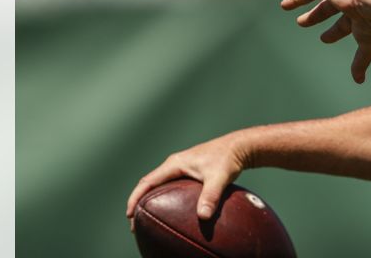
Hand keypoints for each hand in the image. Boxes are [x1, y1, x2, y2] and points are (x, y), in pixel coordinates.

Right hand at [125, 133, 248, 227]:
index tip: (129, 215)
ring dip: (150, 200)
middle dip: (139, 202)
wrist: (240, 146)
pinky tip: (169, 211)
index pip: (147, 182)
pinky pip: (170, 186)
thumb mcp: (219, 177)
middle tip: (135, 223)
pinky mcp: (189, 171)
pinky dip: (164, 197)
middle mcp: (175, 164)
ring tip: (147, 219)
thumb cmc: (228, 158)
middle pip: (149, 184)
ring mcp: (181, 167)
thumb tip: (203, 217)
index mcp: (175, 164)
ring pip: (159, 185)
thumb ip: (211, 196)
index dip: (135, 198)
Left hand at [274, 0, 370, 82]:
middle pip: (325, 8)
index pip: (341, 24)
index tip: (323, 39)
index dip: (332, 33)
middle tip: (299, 23)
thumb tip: (359, 81)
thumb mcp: (366, 46)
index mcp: (355, 14)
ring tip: (284, 6)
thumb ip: (360, 62)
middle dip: (313, 16)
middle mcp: (345, 0)